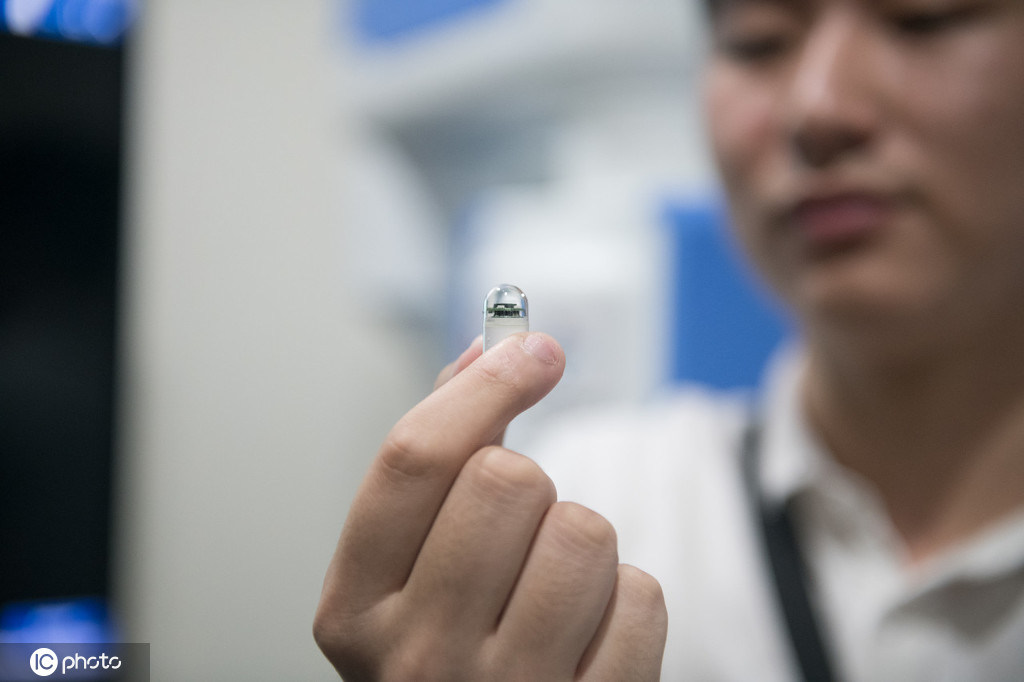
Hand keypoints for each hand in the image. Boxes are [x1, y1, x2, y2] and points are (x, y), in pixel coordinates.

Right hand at [314, 333, 666, 680]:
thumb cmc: (449, 644)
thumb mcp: (409, 564)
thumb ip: (440, 455)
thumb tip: (490, 350)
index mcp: (355, 606)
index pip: (416, 458)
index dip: (483, 385)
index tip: (532, 350)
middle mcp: (417, 657)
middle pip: (507, 479)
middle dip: (529, 486)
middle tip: (518, 532)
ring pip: (584, 532)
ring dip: (581, 542)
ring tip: (552, 587)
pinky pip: (641, 598)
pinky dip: (625, 601)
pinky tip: (587, 631)